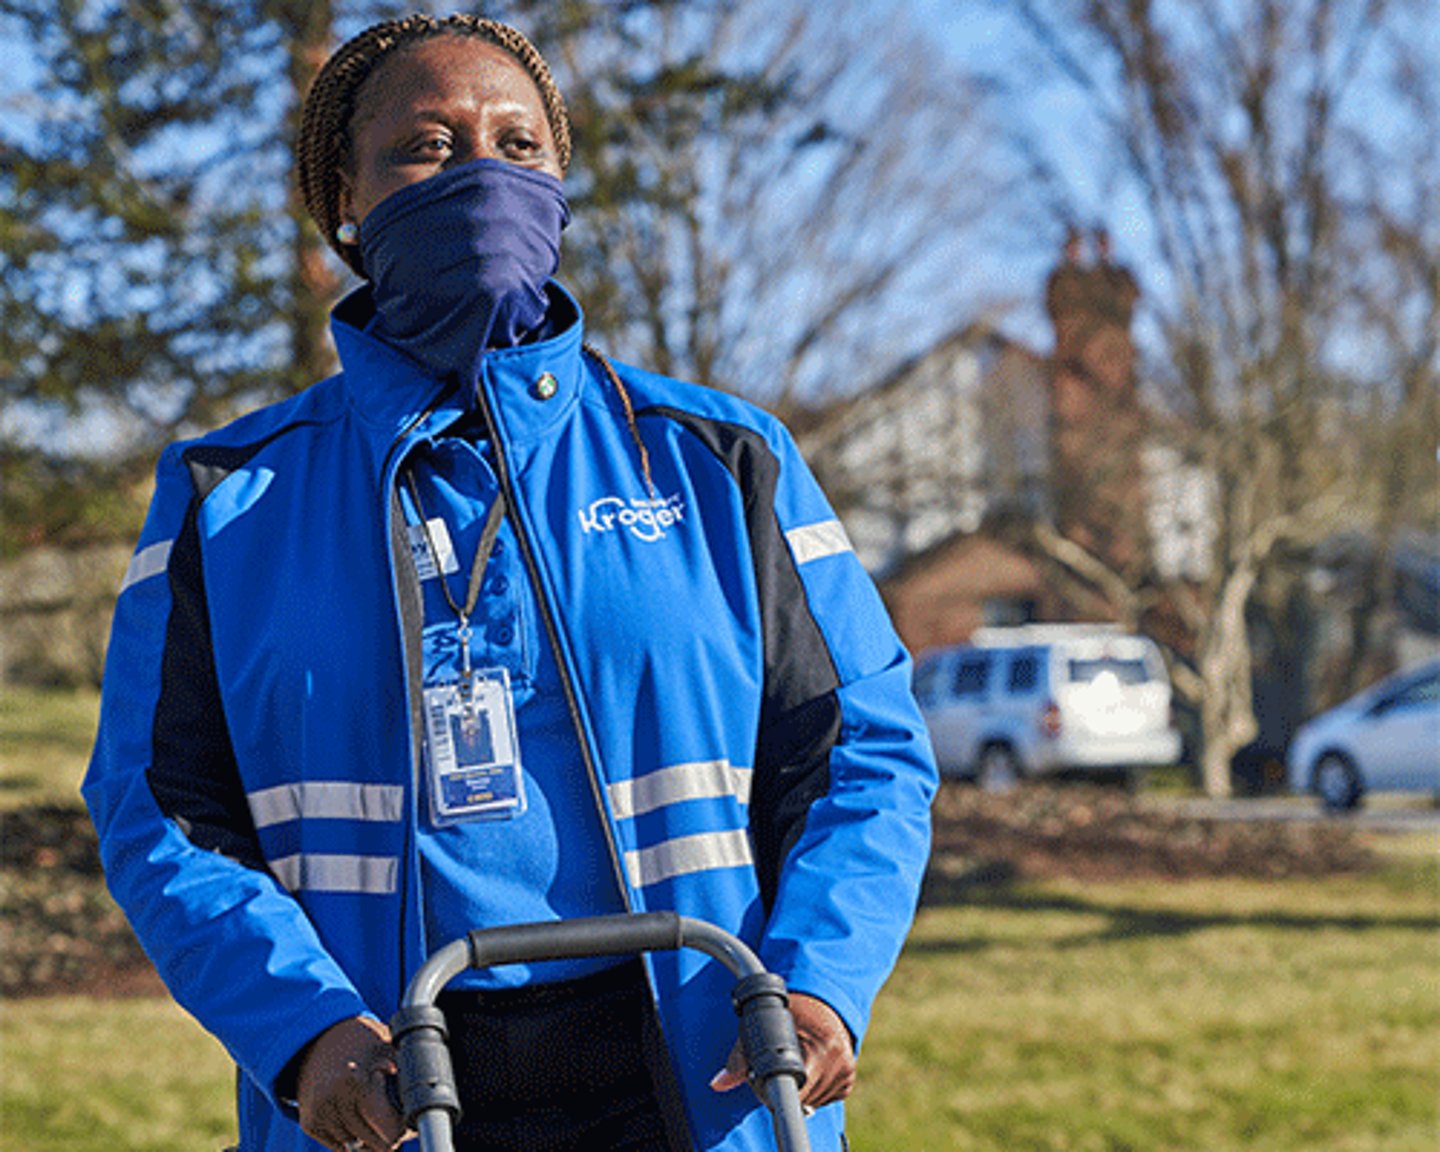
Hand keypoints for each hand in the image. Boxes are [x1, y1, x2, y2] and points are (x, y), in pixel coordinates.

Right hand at [296, 1015, 408, 1151]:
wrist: (317, 1037)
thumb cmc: (361, 1041)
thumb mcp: (388, 1049)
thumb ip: (406, 1072)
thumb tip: (427, 1100)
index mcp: (358, 1083)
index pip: (390, 1133)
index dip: (404, 1131)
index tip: (409, 1124)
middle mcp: (335, 1101)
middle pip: (375, 1146)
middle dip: (389, 1137)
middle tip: (397, 1123)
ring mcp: (320, 1114)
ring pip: (355, 1149)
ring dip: (369, 1141)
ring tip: (376, 1117)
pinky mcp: (309, 1123)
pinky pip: (339, 1147)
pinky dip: (350, 1139)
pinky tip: (357, 1118)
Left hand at [709, 992, 855, 1111]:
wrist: (826, 1002)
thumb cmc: (793, 1009)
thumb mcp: (765, 1022)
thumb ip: (741, 1055)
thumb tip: (718, 1082)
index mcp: (821, 1044)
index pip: (797, 1086)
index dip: (777, 1089)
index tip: (766, 1081)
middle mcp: (839, 1059)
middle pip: (803, 1098)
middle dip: (786, 1090)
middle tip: (777, 1067)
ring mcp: (846, 1072)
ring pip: (813, 1103)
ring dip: (800, 1092)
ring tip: (795, 1065)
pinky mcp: (848, 1081)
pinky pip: (824, 1099)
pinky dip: (812, 1091)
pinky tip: (808, 1070)